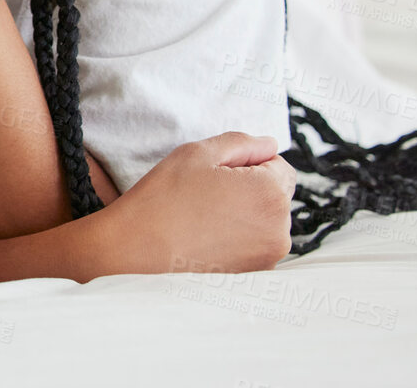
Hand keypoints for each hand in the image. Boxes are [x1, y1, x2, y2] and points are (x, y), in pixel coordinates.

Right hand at [106, 131, 296, 273]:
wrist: (136, 249)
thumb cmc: (164, 197)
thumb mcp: (197, 153)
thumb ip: (242, 142)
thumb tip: (270, 145)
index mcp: (270, 193)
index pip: (280, 167)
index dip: (248, 163)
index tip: (216, 174)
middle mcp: (279, 228)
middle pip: (276, 194)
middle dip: (250, 189)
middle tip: (206, 194)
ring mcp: (270, 256)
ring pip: (266, 220)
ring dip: (246, 214)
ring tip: (205, 217)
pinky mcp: (257, 274)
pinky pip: (256, 244)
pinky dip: (240, 238)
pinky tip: (208, 237)